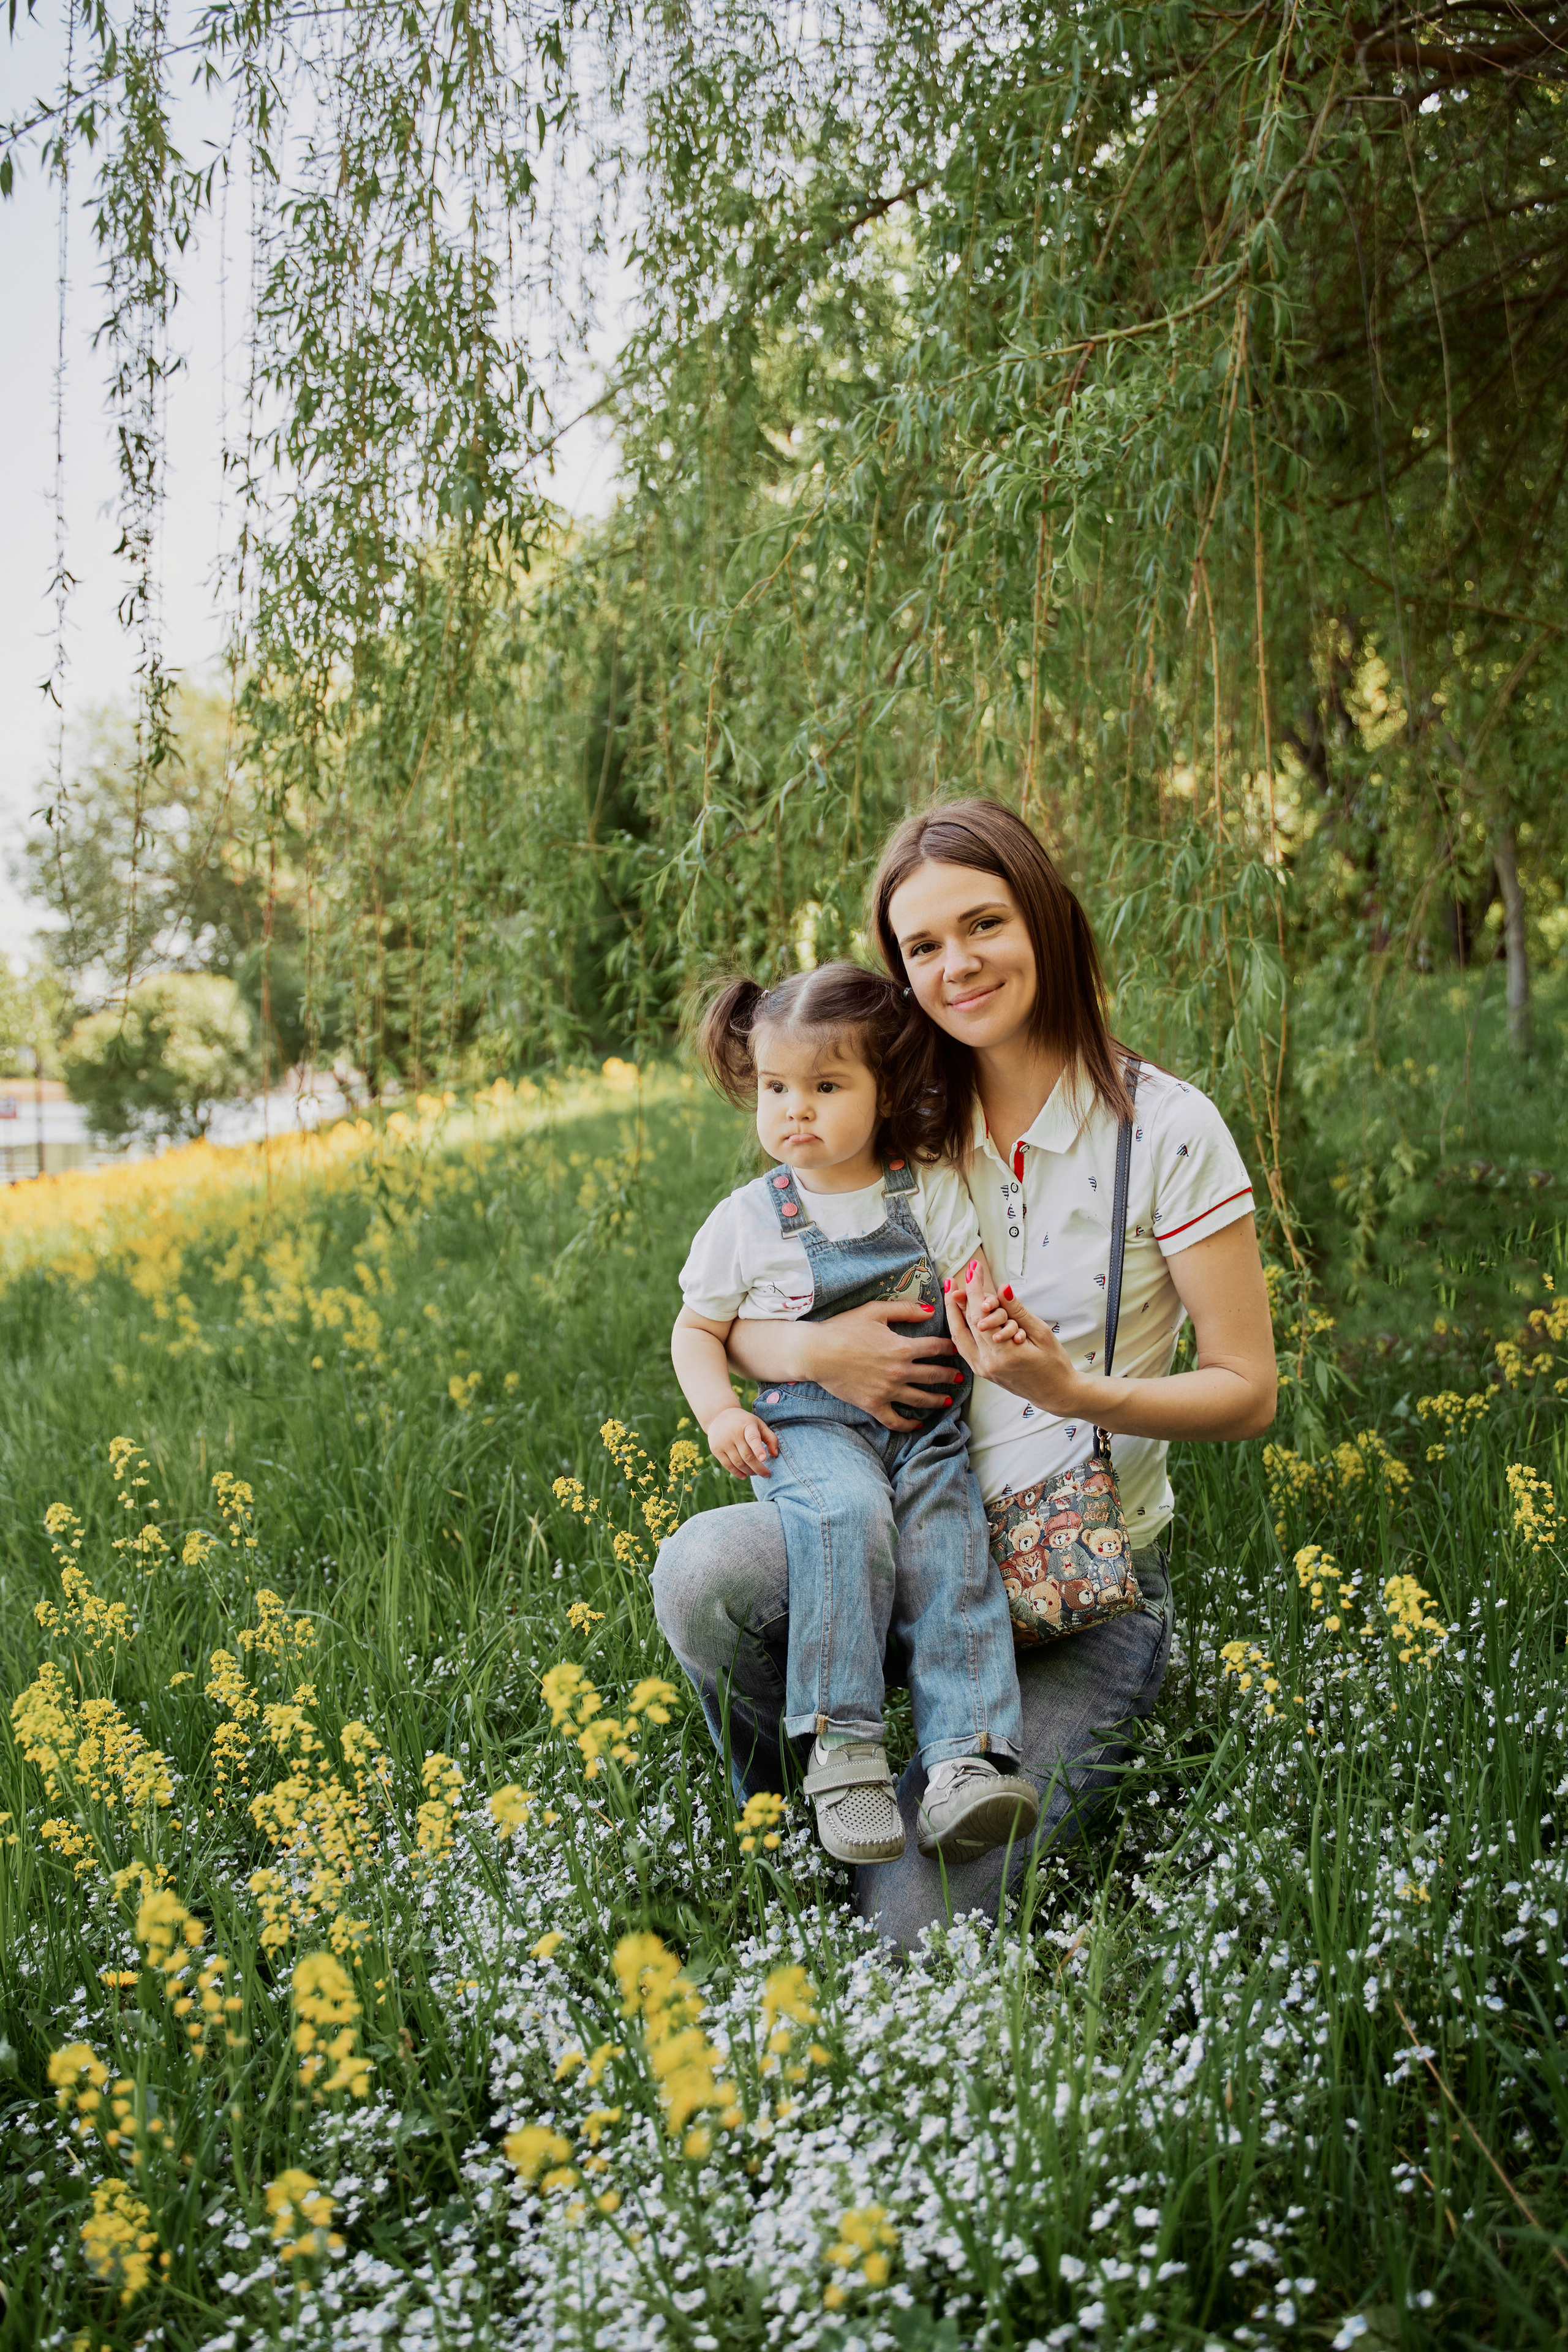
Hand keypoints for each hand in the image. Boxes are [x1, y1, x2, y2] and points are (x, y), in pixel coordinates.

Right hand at [706, 1406, 779, 1479]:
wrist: (719, 1416)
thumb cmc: (744, 1423)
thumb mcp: (759, 1424)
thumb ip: (770, 1438)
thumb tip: (775, 1454)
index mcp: (747, 1424)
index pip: (752, 1438)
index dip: (758, 1449)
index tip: (764, 1459)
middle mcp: (733, 1433)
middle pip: (747, 1456)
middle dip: (758, 1468)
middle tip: (766, 1474)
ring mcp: (723, 1442)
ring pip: (738, 1463)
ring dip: (749, 1471)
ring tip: (756, 1473)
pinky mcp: (716, 1449)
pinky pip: (728, 1465)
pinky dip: (737, 1473)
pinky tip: (744, 1475)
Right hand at [801, 1297, 959, 1430]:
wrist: (816, 1352)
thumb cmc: (843, 1328)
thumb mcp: (875, 1311)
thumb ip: (905, 1310)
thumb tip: (930, 1310)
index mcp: (902, 1347)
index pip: (936, 1348)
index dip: (950, 1348)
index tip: (956, 1349)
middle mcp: (899, 1371)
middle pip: (934, 1375)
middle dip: (950, 1375)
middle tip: (959, 1376)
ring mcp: (887, 1391)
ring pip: (921, 1399)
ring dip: (938, 1400)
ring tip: (947, 1400)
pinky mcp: (873, 1405)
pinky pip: (896, 1420)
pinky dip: (909, 1424)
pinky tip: (918, 1424)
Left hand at [946, 1279, 1086, 1415]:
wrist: (1055, 1394)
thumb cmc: (1054, 1364)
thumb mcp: (1041, 1333)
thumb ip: (1018, 1311)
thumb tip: (1001, 1288)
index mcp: (1005, 1354)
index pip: (981, 1315)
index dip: (975, 1289)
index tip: (974, 1270)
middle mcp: (988, 1363)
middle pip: (965, 1323)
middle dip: (960, 1296)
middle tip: (958, 1276)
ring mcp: (982, 1369)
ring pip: (958, 1335)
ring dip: (953, 1311)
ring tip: (952, 1289)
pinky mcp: (981, 1371)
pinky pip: (963, 1345)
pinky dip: (958, 1326)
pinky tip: (957, 1312)